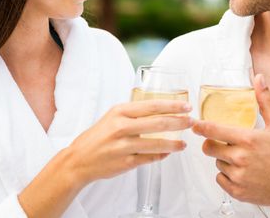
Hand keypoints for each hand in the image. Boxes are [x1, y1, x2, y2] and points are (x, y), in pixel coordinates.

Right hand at [66, 99, 192, 186]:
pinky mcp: (125, 163)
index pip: (152, 106)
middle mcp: (121, 127)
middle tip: (191, 122)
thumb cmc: (98, 136)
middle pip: (158, 123)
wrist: (79, 159)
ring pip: (156, 144)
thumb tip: (160, 111)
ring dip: (174, 143)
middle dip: (178, 122)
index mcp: (119, 112)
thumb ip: (133, 113)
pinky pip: (149, 158)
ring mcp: (123, 146)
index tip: (186, 106)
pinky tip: (168, 153)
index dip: (172, 106)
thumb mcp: (112, 117)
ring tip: (183, 143)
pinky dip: (161, 156)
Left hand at [193, 74, 269, 216]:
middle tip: (225, 144)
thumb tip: (258, 78)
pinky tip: (242, 172)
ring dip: (224, 160)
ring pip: (217, 163)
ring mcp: (238, 176)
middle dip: (213, 144)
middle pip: (209, 148)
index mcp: (248, 140)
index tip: (194, 125)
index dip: (201, 127)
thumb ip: (265, 100)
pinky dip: (227, 175)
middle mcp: (240, 158)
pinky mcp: (238, 191)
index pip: (214, 130)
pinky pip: (220, 179)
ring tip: (243, 160)